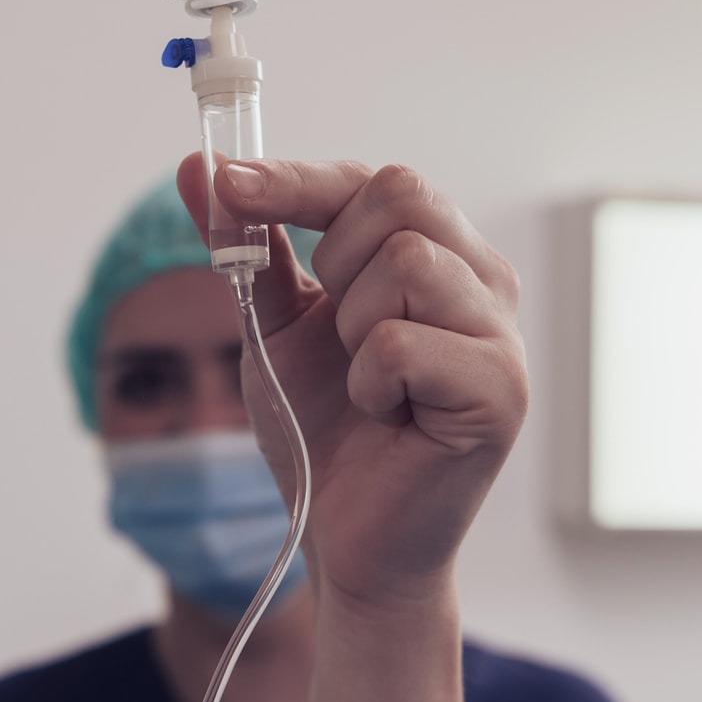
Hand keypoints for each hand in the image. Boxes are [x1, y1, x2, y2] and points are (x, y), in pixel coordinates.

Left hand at [176, 156, 527, 609]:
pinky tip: (388, 417)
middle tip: (337, 335)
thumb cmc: (324, 428)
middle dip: (336, 262)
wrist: (345, 537)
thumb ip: (247, 245)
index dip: (297, 179)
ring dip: (353, 330)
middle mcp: (484, 282)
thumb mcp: (272, 324)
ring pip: (406, 262)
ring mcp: (501, 335)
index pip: (375, 180)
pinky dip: (370, 384)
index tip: (228, 185)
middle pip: (402, 195)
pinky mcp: (500, 391)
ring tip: (367, 383)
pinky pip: (402, 343)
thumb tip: (200, 164)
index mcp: (441, 255)